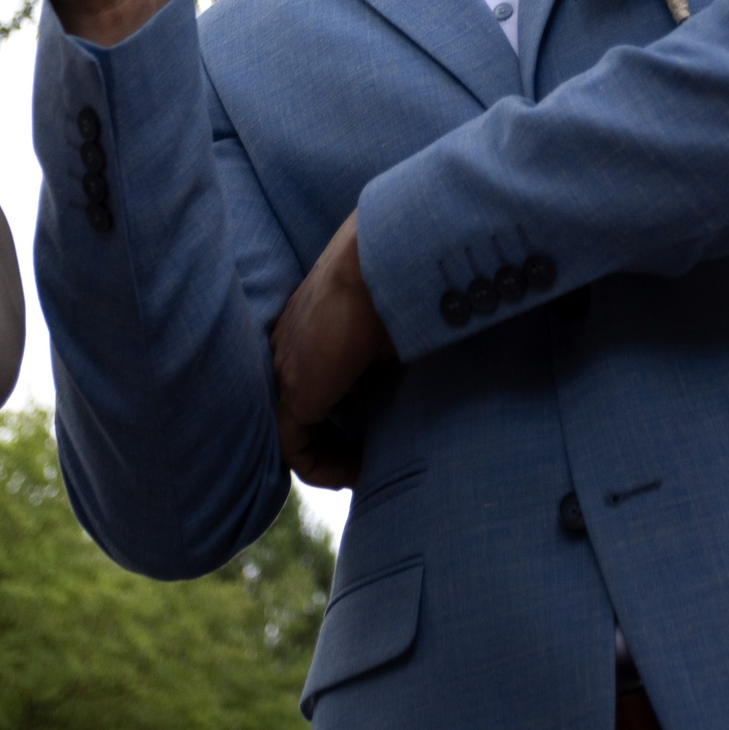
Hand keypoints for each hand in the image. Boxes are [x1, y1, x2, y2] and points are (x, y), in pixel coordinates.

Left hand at [270, 212, 395, 489]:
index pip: (318, 378)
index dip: (343, 412)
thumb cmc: (401, 273)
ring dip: (333, 456)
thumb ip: (395, 344)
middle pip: (304, 408)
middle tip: (373, 459)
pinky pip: (297, 448)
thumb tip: (438, 369)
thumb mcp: (396, 316)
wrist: (383, 256)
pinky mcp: (296, 389)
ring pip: (296, 431)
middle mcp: (294, 348)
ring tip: (370, 472)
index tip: (377, 432)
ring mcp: (289, 368)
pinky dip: (326, 468)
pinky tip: (362, 472)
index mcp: (315, 324)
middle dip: (337, 439)